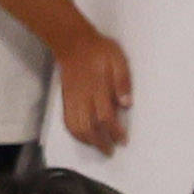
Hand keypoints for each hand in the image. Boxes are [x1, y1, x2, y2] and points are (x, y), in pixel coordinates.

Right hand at [50, 28, 135, 155]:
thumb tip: (126, 104)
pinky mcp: (66, 100)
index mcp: (98, 89)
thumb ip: (122, 82)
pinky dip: (75, 133)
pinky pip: (68, 121)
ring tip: (98, 146)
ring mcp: (73, 100)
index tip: (122, 140)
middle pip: (90, 128)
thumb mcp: (118, 60)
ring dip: (87, 141)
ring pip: (77, 128)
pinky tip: (83, 136)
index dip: (115, 132)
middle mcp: (83, 98)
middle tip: (110, 150)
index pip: (106, 117)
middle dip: (101, 142)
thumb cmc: (99, 50)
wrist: (73, 43)